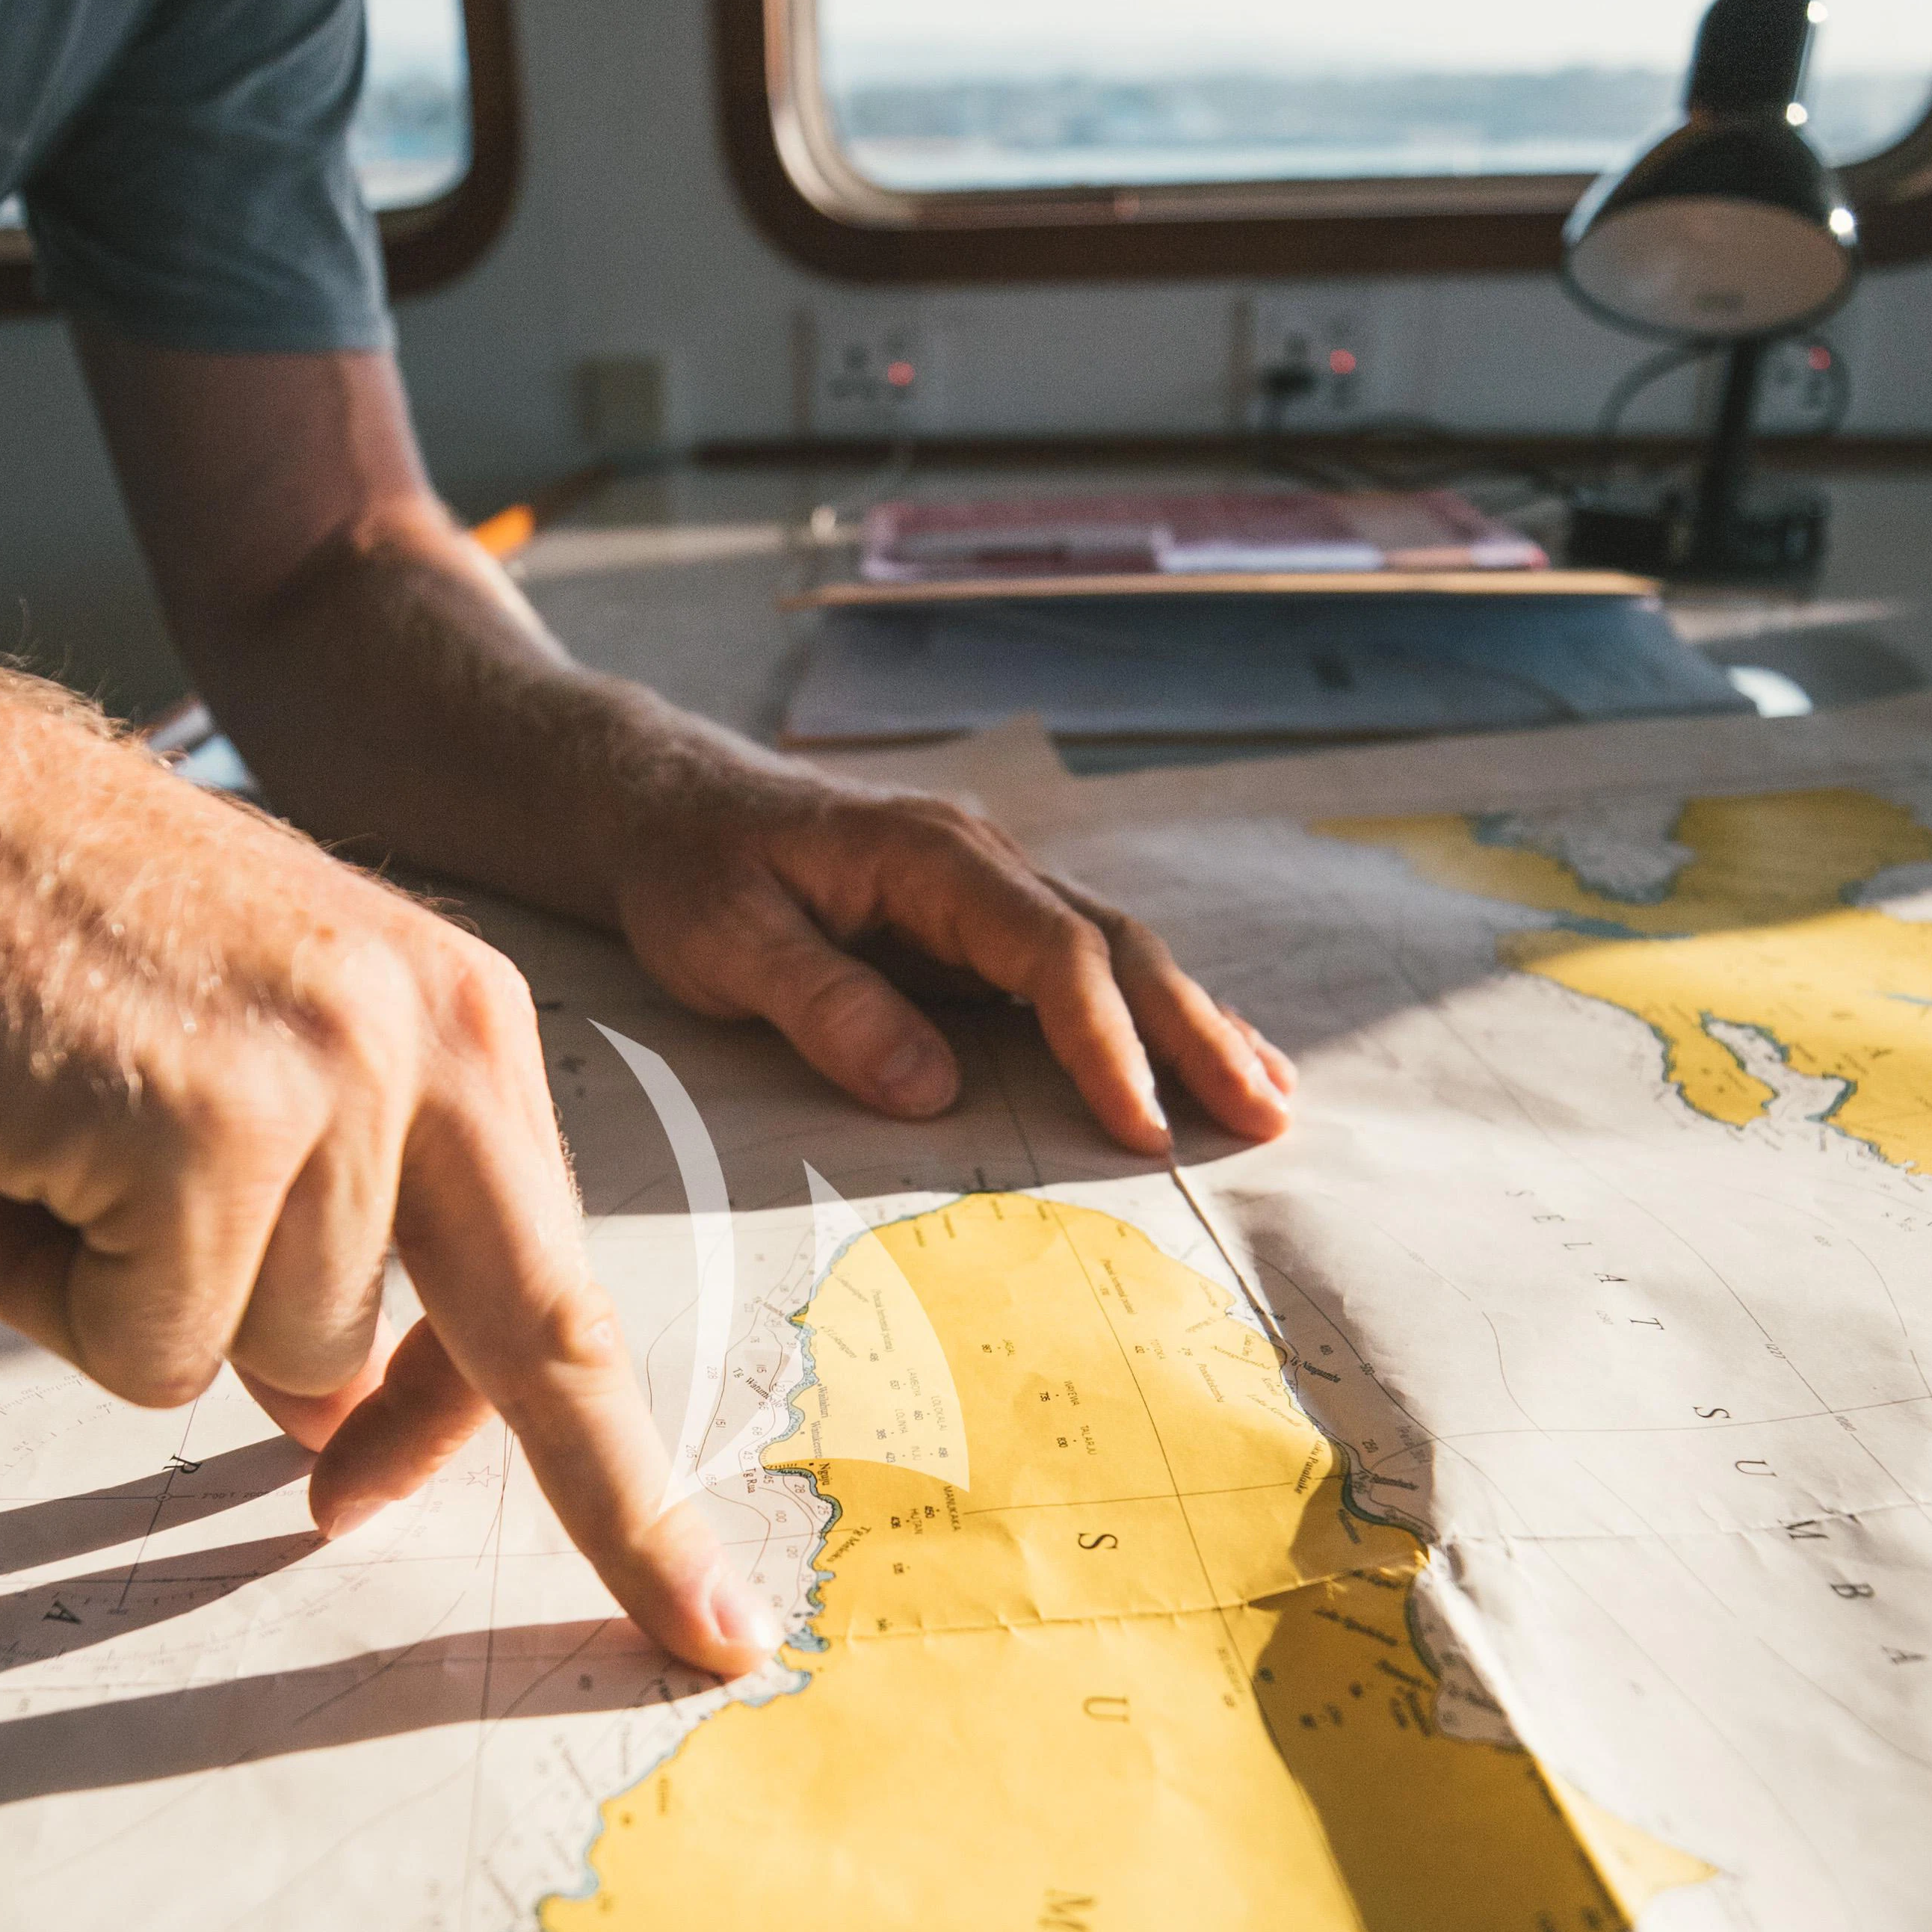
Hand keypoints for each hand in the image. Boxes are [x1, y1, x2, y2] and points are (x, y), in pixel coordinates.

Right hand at [0, 601, 776, 1677]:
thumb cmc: (11, 932)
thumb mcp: (236, 1052)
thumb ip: (328, 1220)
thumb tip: (336, 1419)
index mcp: (465, 1016)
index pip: (566, 1281)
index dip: (618, 1464)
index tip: (702, 1603)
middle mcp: (432, 1035)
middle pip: (538, 1344)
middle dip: (622, 1512)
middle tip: (709, 1642)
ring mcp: (328, 1078)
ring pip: (281, 1363)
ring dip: (143, 1312)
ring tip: (44, 1173)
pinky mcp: (207, 1127)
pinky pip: (152, 1351)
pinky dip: (52, 1301)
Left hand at [595, 745, 1296, 1157]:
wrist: (662, 803)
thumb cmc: (687, 868)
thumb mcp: (726, 939)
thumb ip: (825, 1007)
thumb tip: (928, 1089)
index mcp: (929, 856)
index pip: (1049, 952)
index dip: (1103, 1043)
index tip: (1141, 1127)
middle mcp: (981, 863)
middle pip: (1117, 946)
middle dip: (1196, 1034)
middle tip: (1263, 1116)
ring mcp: (988, 892)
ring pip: (1118, 955)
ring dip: (1195, 1026)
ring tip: (1269, 1099)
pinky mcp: (979, 926)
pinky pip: (1084, 970)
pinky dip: (1152, 1018)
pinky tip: (1207, 1061)